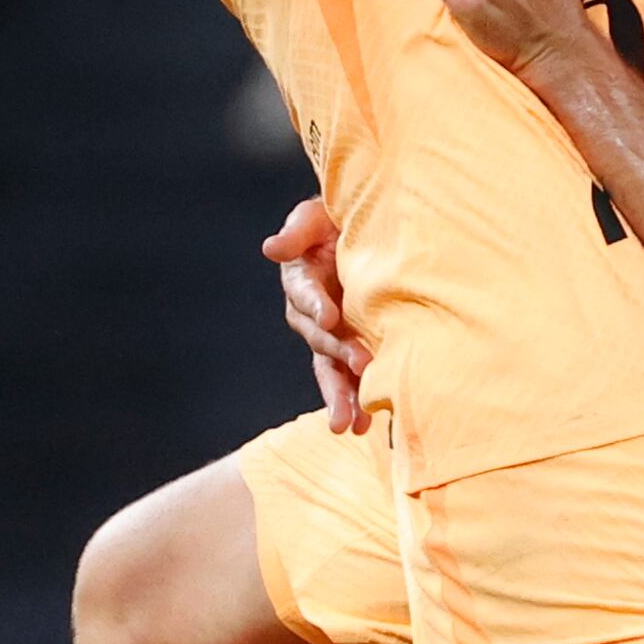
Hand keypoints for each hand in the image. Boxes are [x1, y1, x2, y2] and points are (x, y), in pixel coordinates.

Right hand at [263, 196, 367, 430]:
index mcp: (301, 279)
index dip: (314, 303)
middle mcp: (312, 314)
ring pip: (331, 368)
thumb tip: (270, 249)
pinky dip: (358, 402)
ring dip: (340, 395)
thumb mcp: (317, 216)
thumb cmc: (340, 219)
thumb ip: (298, 231)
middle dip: (337, 356)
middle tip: (359, 366)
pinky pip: (352, 378)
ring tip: (350, 424)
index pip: (305, 293)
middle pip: (318, 340)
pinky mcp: (353, 347)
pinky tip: (367, 427)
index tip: (329, 316)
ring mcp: (333, 335)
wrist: (372, 231)